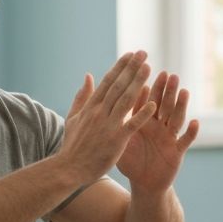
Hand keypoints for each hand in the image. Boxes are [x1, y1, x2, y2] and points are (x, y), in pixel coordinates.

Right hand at [60, 52, 157, 182]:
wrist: (69, 169)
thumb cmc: (72, 145)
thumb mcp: (72, 117)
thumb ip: (82, 97)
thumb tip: (88, 76)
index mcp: (90, 107)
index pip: (108, 82)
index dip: (120, 67)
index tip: (130, 55)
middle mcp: (99, 113)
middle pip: (118, 86)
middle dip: (131, 68)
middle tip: (143, 53)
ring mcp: (108, 126)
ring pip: (126, 100)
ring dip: (138, 83)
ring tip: (148, 68)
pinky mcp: (116, 140)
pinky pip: (131, 125)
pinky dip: (142, 114)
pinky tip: (153, 104)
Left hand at [116, 71, 198, 194]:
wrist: (144, 183)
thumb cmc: (131, 162)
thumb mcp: (118, 141)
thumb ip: (111, 121)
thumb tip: (97, 103)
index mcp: (142, 122)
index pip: (143, 101)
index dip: (145, 86)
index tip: (145, 69)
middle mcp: (158, 126)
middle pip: (162, 105)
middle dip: (165, 90)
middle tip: (168, 75)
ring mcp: (169, 138)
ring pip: (176, 118)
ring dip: (180, 105)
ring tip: (184, 91)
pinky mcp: (177, 152)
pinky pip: (185, 141)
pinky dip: (191, 132)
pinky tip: (194, 121)